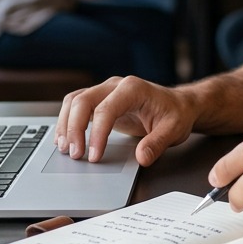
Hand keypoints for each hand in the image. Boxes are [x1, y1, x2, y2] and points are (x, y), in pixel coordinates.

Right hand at [56, 76, 197, 165]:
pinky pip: (77, 106)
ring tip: (64, 148)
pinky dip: (67, 121)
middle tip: (75, 155)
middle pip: (83, 101)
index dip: (97, 134)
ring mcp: (106, 91)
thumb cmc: (175, 114)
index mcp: (133, 89)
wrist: (178, 105)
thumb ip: (157, 143)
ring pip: (74, 101)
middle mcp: (115, 85)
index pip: (106, 109)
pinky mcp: (101, 100)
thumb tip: (142, 158)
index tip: (94, 156)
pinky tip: (65, 138)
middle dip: (74, 128)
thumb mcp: (173, 130)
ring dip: (66, 124)